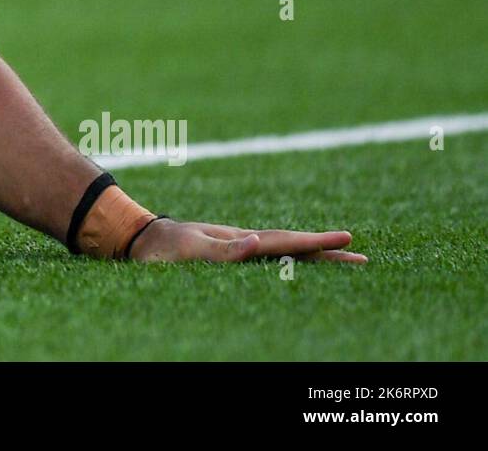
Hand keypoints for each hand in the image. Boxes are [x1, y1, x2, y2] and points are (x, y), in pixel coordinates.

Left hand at [129, 219, 367, 263]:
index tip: (348, 239)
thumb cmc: (164, 249)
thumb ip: (223, 249)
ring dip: (313, 257)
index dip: (316, 243)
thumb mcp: (192, 250)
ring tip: (343, 260)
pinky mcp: (230, 257)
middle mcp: (245, 242)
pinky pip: (269, 260)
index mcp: (241, 239)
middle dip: (326, 252)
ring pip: (284, 252)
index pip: (286, 243)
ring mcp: (239, 248)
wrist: (142, 240)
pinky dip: (291, 261)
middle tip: (363, 257)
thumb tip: (259, 242)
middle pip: (293, 247)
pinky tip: (301, 267)